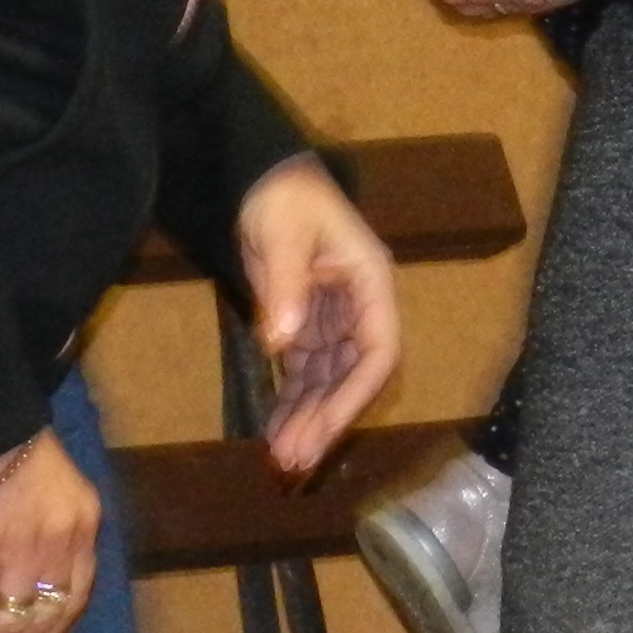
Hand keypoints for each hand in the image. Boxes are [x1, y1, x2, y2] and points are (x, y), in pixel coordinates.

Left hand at [238, 154, 402, 474]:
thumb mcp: (283, 232)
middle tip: (294, 461)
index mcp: (370, 281)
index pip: (377, 351)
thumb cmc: (280, 194)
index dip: (354, 395)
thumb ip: (284, 286)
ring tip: (282, 459)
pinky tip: (275, 430)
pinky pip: (304, 369)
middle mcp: (359, 304)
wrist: (256, 171)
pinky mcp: (306, 319)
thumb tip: (283, 343)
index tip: (324, 430)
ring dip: (307, 417)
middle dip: (325, 419)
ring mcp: (333, 315)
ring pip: (327, 379)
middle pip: (351, 375)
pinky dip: (291, 399)